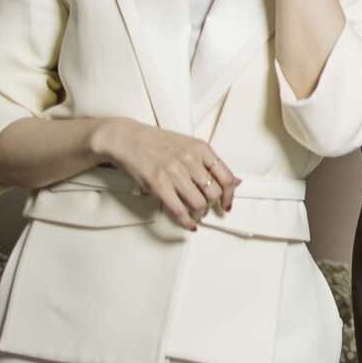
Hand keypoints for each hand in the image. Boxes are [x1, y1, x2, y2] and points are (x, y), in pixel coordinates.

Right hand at [92, 116, 238, 230]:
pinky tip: (187, 223)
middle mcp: (190, 160)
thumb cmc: (155, 142)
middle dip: (212, 206)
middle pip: (214, 193)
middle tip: (207, 210)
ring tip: (196, 215)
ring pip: (199, 204)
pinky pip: (179, 210)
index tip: (226, 204)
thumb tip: (235, 181)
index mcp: (201, 148)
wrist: (126, 138)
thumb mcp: (188, 146)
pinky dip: (186, 221)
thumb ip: (209, 163)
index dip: (229, 195)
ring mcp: (174, 172)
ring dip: (199, 214)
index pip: (226, 177)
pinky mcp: (159, 184)